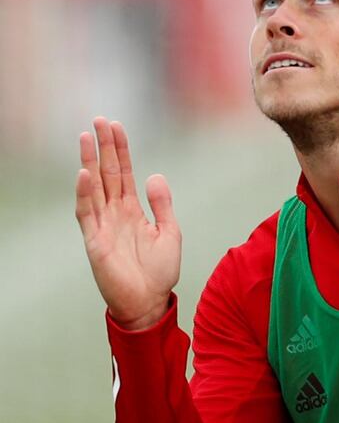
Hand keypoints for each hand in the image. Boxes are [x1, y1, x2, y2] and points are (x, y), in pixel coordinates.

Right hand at [75, 118, 180, 330]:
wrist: (150, 302)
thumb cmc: (159, 272)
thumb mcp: (169, 232)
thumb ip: (162, 204)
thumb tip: (155, 175)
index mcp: (133, 210)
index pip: (125, 173)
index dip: (121, 150)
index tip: (117, 126)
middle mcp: (115, 213)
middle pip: (107, 173)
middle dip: (103, 147)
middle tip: (99, 120)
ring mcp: (103, 225)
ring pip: (94, 187)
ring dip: (89, 162)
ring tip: (85, 137)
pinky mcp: (94, 241)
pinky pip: (87, 213)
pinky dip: (85, 194)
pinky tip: (84, 174)